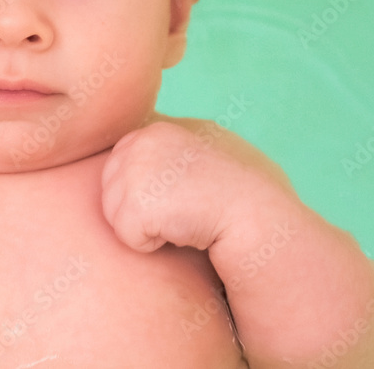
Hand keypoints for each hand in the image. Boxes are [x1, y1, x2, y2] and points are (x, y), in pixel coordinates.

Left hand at [100, 120, 289, 255]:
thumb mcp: (211, 148)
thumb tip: (149, 136)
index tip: (184, 194)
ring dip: (147, 227)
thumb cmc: (245, 194)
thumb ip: (175, 145)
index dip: (149, 191)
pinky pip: (126, 237)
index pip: (120, 166)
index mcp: (158, 127)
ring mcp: (137, 168)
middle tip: (186, 208)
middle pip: (111, 190)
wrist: (261, 218)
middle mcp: (143, 140)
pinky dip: (151, 245)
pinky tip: (183, 230)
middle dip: (143, 209)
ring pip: (115, 215)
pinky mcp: (136, 203)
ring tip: (185, 217)